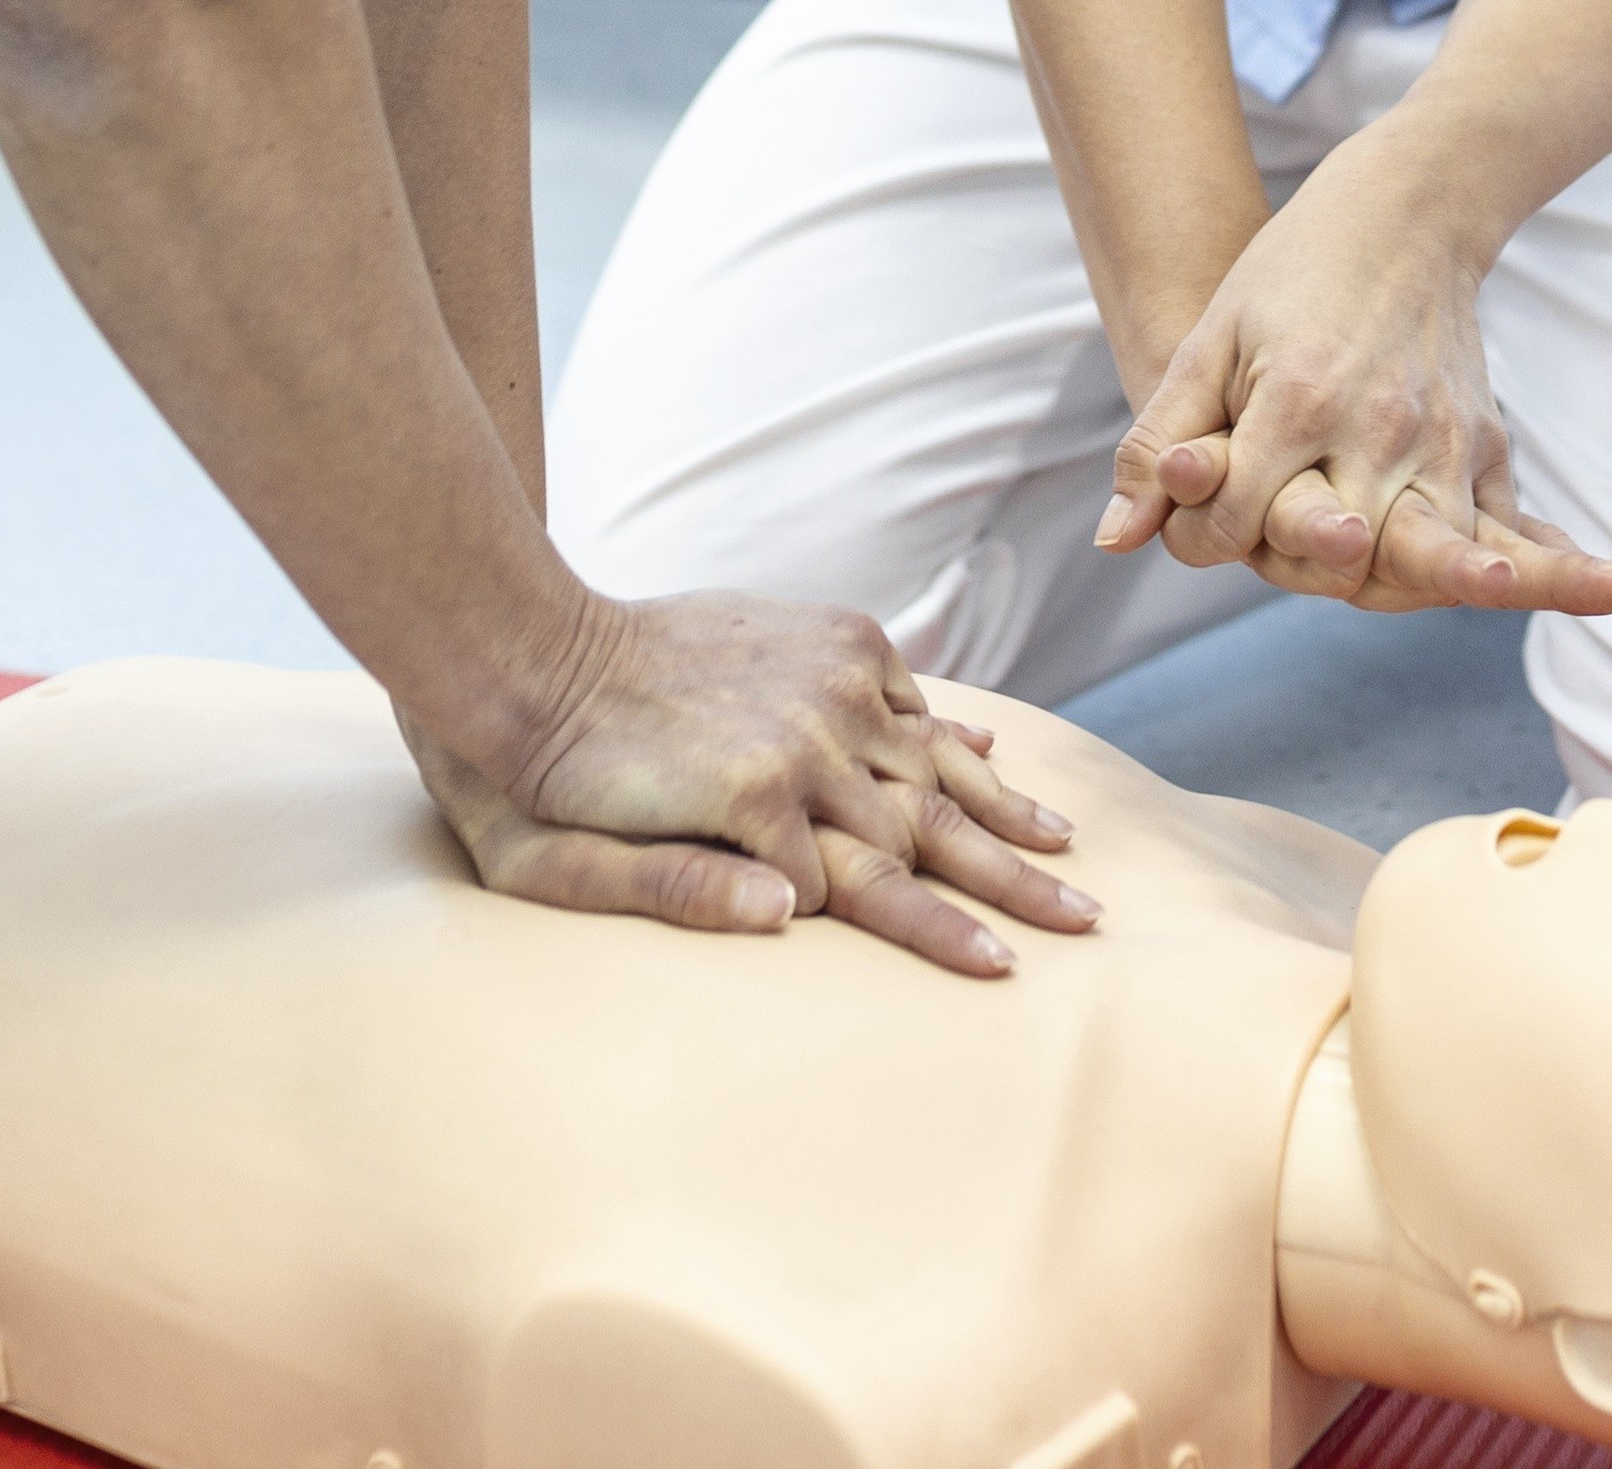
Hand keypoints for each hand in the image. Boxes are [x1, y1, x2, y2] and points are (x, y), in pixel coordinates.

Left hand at [409, 591, 1100, 976]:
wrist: (527, 646)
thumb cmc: (535, 783)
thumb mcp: (560, 870)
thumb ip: (672, 895)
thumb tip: (788, 917)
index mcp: (756, 805)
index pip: (873, 890)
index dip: (940, 936)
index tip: (1000, 973)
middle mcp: (808, 740)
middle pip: (929, 828)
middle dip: (1010, 881)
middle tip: (1084, 920)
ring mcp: (821, 682)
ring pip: (931, 760)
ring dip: (1000, 805)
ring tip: (1064, 844)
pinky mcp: (820, 637)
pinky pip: (902, 691)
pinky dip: (947, 725)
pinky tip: (990, 750)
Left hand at [1097, 133, 1611, 617]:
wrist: (1406, 209)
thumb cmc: (1291, 275)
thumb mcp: (1210, 341)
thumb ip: (1161, 443)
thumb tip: (1116, 542)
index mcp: (1300, 401)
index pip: (1239, 520)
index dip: (1206, 534)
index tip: (1200, 520)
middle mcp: (1381, 428)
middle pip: (1344, 552)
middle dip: (1311, 566)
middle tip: (1314, 553)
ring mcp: (1446, 439)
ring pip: (1437, 553)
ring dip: (1448, 583)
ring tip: (1497, 591)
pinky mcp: (1488, 445)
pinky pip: (1507, 528)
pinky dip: (1537, 568)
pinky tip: (1603, 588)